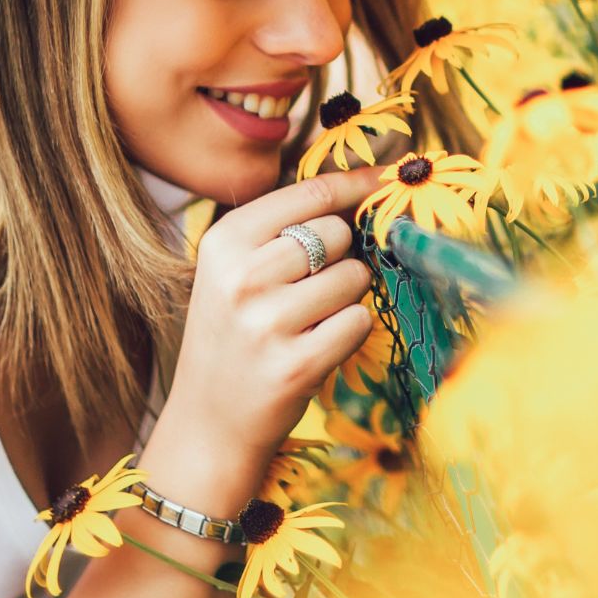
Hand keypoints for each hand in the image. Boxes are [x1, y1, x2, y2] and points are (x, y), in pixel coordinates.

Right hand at [171, 165, 382, 451]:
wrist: (208, 422)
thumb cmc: (233, 336)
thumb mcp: (235, 271)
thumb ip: (284, 230)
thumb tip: (362, 186)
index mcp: (224, 242)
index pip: (311, 194)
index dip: (358, 184)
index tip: (388, 175)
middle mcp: (242, 277)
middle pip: (338, 234)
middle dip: (340, 257)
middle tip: (308, 290)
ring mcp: (268, 322)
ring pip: (355, 277)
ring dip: (346, 297)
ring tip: (308, 322)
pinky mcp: (296, 364)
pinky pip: (359, 321)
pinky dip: (349, 332)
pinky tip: (315, 348)